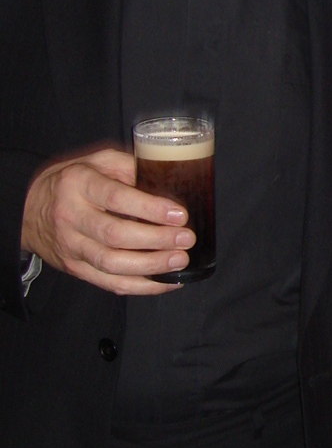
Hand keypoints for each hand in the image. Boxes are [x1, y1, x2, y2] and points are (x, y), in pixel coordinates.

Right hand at [21, 147, 195, 294]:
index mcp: (79, 184)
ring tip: (180, 261)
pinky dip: (141, 287)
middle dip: (156, 240)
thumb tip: (168, 176)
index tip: (179, 214)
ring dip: (151, 266)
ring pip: (112, 264)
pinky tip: (166, 282)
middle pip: (115, 235)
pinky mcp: (76, 268)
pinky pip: (110, 283)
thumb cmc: (73, 180)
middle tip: (186, 238)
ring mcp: (72, 246)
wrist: (28, 208)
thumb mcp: (97, 161)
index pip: (116, 198)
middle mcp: (72, 217)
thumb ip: (128, 166)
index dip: (150, 208)